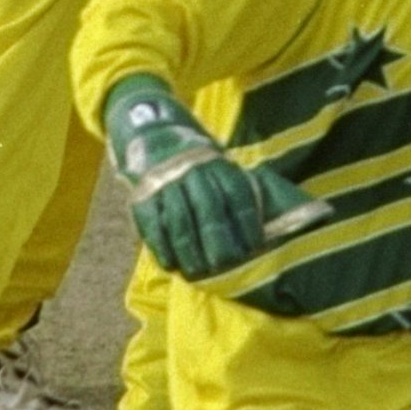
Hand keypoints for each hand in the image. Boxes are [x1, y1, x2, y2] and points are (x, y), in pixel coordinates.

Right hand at [102, 77, 267, 277]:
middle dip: (217, 240)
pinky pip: (152, 224)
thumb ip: (239, 198)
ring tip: (198, 272)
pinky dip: (161, 247)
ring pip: (180, 219)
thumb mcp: (223, 170)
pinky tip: (171, 265)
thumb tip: (267, 236)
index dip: (246, 222)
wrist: (156, 137)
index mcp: (220, 167)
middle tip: (224, 265)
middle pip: (208, 209)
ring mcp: (167, 183)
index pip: (237, 195)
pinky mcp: (143, 195)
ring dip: (189, 250)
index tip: (253, 247)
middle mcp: (194, 172)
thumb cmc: (201, 170)